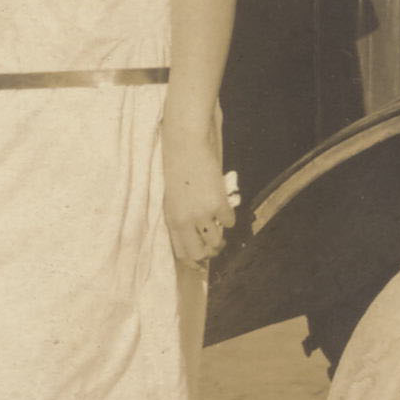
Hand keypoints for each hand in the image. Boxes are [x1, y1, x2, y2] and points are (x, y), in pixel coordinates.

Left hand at [163, 122, 234, 269]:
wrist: (185, 141)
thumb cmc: (176, 162)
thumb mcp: (172, 194)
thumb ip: (181, 213)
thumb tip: (195, 230)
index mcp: (170, 218)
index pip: (180, 252)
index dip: (192, 258)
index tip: (201, 258)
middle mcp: (184, 221)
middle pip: (198, 254)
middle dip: (208, 253)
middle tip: (214, 243)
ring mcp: (202, 214)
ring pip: (216, 242)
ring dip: (220, 235)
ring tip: (218, 223)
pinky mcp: (218, 204)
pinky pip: (229, 222)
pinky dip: (229, 216)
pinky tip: (224, 205)